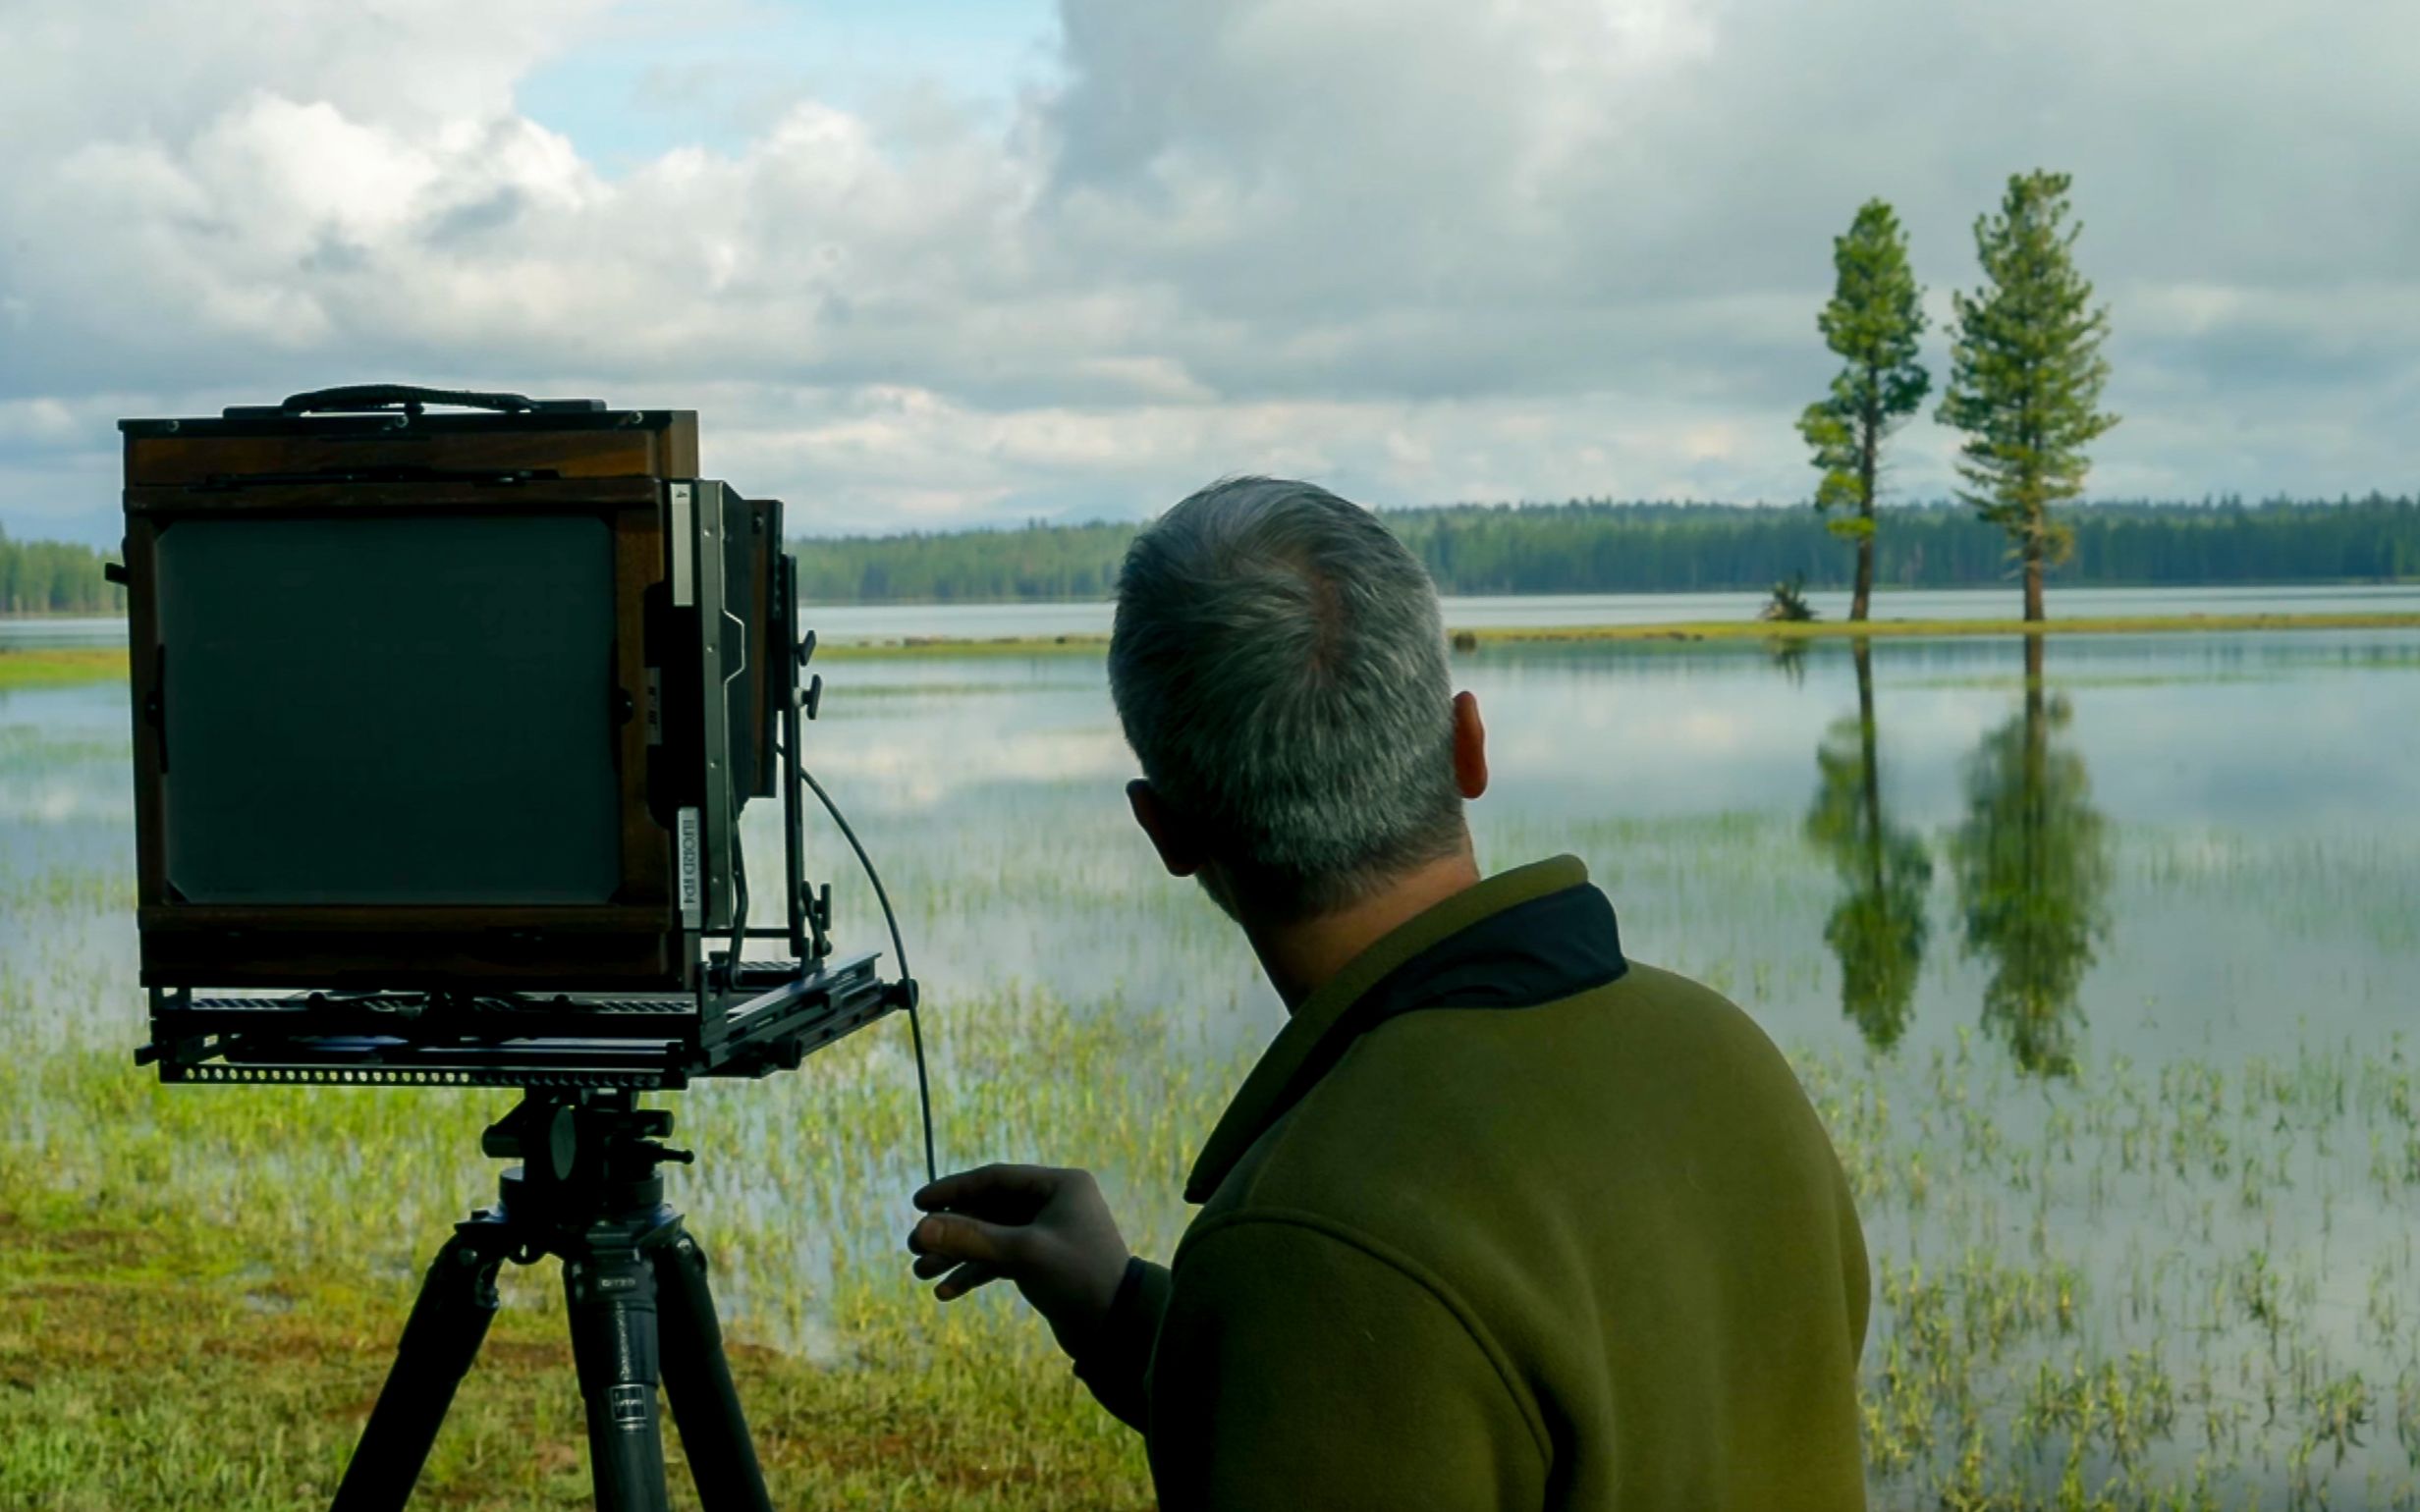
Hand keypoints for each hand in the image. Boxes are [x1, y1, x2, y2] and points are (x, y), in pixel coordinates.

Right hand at [907, 1163, 1132, 1356]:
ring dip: (958, 1254)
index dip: (953, 1190)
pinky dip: (976, 1272)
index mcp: (1059, 1185)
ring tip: (922, 1274)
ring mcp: (1048, 1233)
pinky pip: (1001, 1259)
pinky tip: (947, 1292)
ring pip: (991, 1237)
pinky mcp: (1044, 1262)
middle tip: (913, 1247)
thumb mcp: (1021, 1253)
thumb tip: (920, 1228)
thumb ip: (970, 1238)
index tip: (918, 1203)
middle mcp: (1054, 1203)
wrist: (1116, 1327)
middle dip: (951, 1231)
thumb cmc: (1077, 1278)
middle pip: (989, 1209)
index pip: (995, 1178)